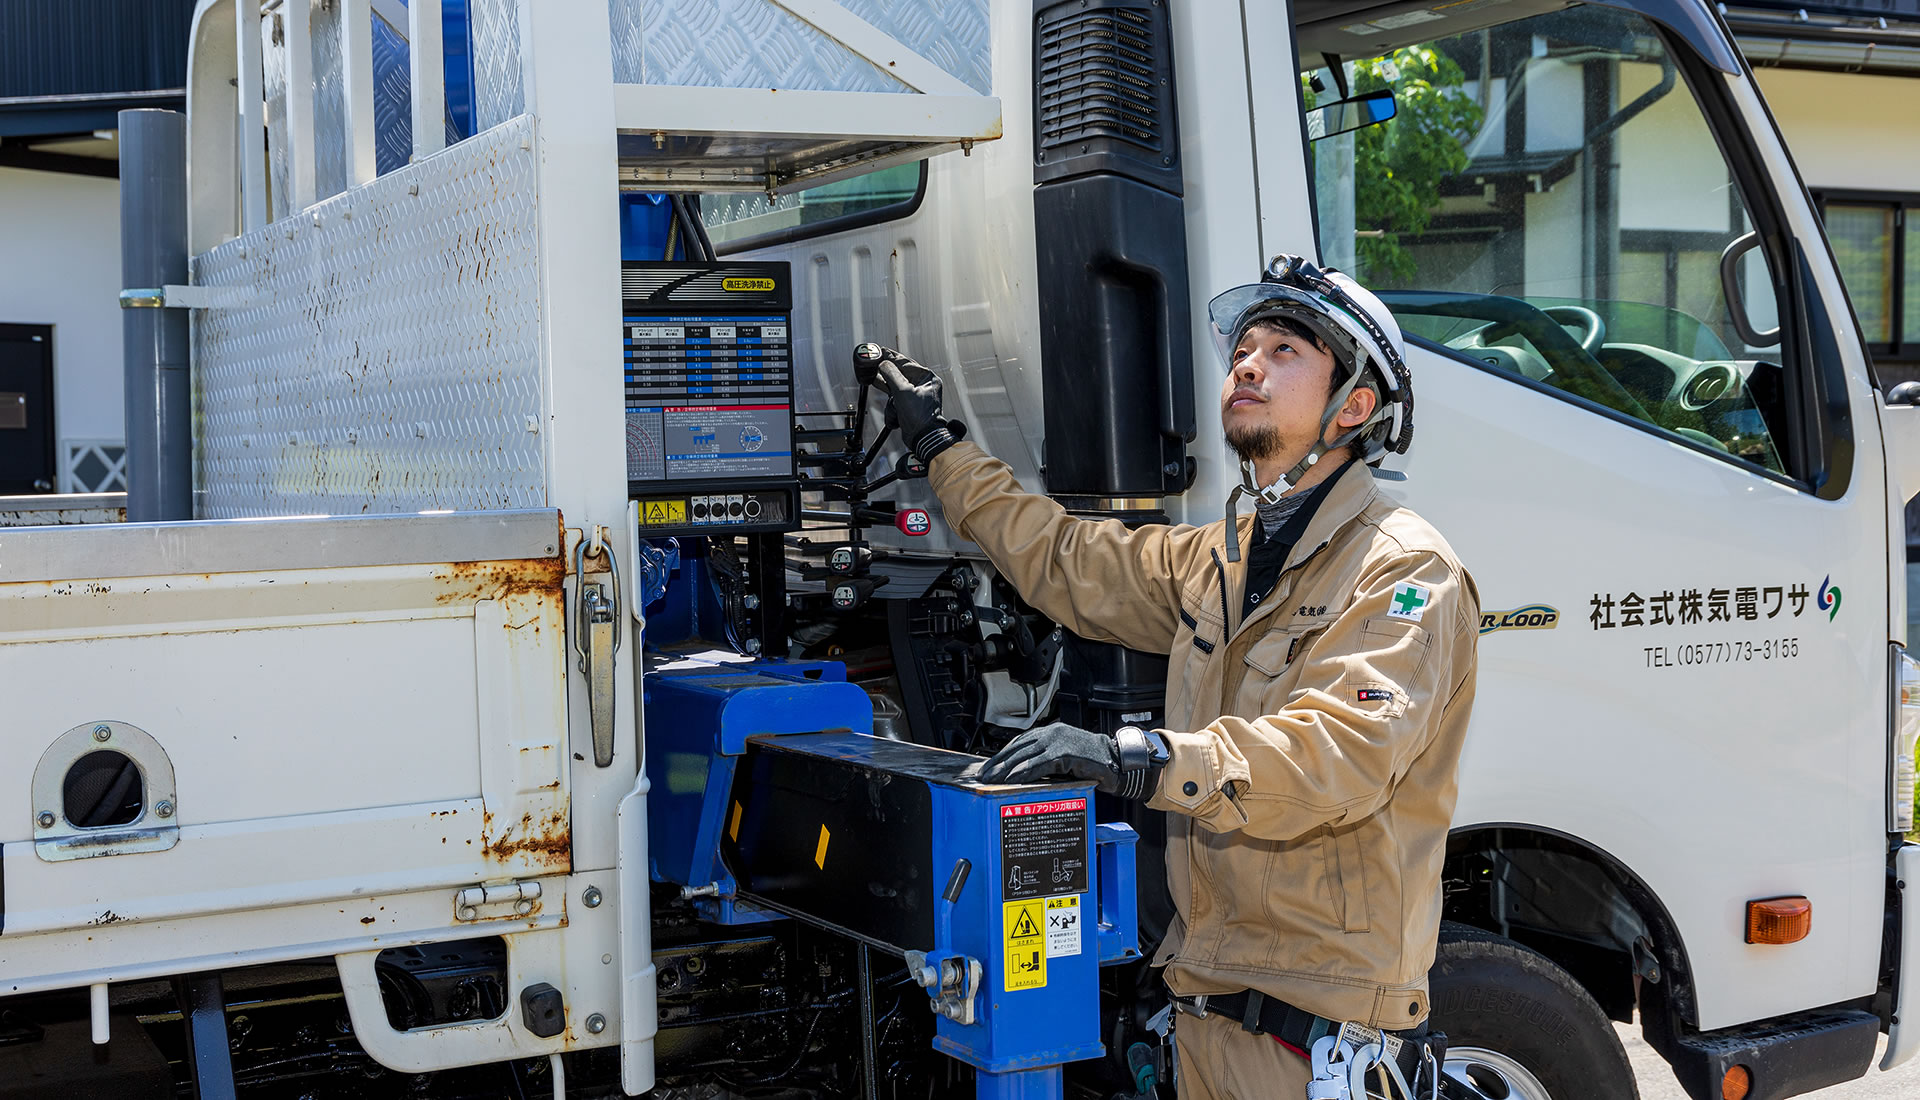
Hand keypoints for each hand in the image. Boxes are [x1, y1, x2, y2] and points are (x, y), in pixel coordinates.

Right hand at [855, 342, 960, 461]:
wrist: (923, 439)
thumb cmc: (920, 417)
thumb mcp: (903, 391)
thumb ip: (891, 374)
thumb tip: (884, 363)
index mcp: (926, 378)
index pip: (904, 362)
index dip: (890, 357)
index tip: (879, 352)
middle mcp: (922, 385)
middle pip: (898, 376)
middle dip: (887, 381)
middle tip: (874, 371)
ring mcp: (915, 397)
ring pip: (894, 391)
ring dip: (892, 403)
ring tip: (896, 409)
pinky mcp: (908, 408)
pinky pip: (895, 403)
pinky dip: (893, 411)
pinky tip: (897, 417)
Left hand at [978, 722, 1163, 799]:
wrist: (1117, 761)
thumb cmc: (1092, 762)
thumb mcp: (1064, 758)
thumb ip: (1044, 761)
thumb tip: (1021, 774)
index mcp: (1050, 732)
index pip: (1019, 742)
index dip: (1001, 755)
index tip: (988, 766)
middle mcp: (1052, 733)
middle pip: (1018, 748)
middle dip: (998, 763)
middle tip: (983, 775)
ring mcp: (1059, 741)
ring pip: (1025, 755)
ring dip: (1007, 769)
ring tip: (994, 780)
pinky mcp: (1066, 752)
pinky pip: (1041, 763)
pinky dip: (1025, 772)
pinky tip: (1014, 780)